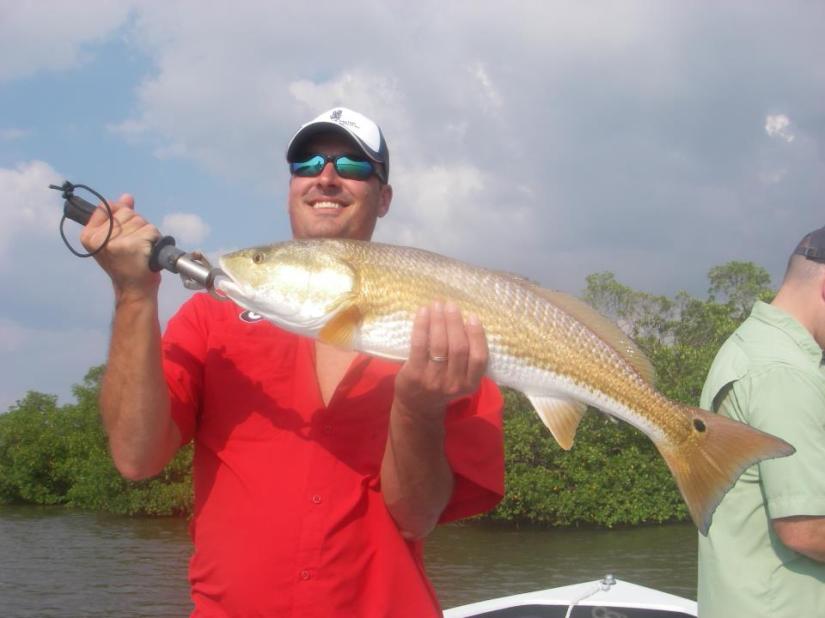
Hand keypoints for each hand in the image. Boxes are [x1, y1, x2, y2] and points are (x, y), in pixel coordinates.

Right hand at [79, 194, 160, 299]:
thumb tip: (126, 197)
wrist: (134, 289)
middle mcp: (99, 237)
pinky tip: (148, 253)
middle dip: (136, 225)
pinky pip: (151, 230)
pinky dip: (155, 240)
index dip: (120, 215)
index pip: (107, 206)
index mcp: (88, 235)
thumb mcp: (114, 239)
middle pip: (127, 212)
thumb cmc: (125, 264)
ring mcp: (116, 241)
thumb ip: (118, 216)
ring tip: (140, 250)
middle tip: (133, 245)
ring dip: (146, 234)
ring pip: (141, 221)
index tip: (121, 234)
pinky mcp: (133, 245)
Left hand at [394, 301, 488, 417]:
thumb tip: (466, 320)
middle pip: (458, 347)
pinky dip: (422, 326)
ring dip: (439, 320)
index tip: (472, 316)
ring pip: (439, 344)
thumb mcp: (461, 379)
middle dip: (455, 322)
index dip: (477, 335)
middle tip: (450, 305)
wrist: (418, 408)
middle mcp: (454, 383)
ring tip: (437, 305)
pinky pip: (419, 345)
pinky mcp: (414, 374)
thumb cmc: (442, 385)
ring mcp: (433, 380)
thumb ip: (467, 359)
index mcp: (470, 384)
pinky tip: (423, 312)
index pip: (479, 357)